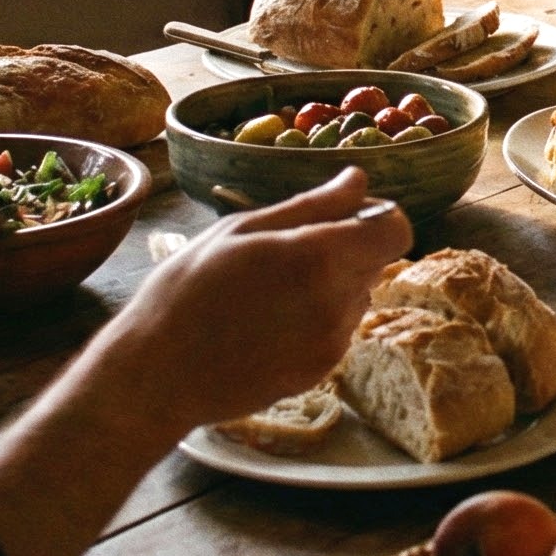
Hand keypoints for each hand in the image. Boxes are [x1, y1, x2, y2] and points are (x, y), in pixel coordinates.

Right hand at [0, 167, 412, 555]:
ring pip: (358, 296)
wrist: (158, 375)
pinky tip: (268, 322)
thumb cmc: (186, 292)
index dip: (375, 216)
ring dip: (332, 285)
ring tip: (269, 291)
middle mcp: (338, 303)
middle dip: (347, 249)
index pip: (396, 228)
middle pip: (376, 261)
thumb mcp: (241, 229)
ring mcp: (332, 343)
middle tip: (287, 251)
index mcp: (320, 258)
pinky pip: (338, 330)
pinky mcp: (320, 372)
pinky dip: (317, 319)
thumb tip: (357, 179)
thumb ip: (310, 204)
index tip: (341, 216)